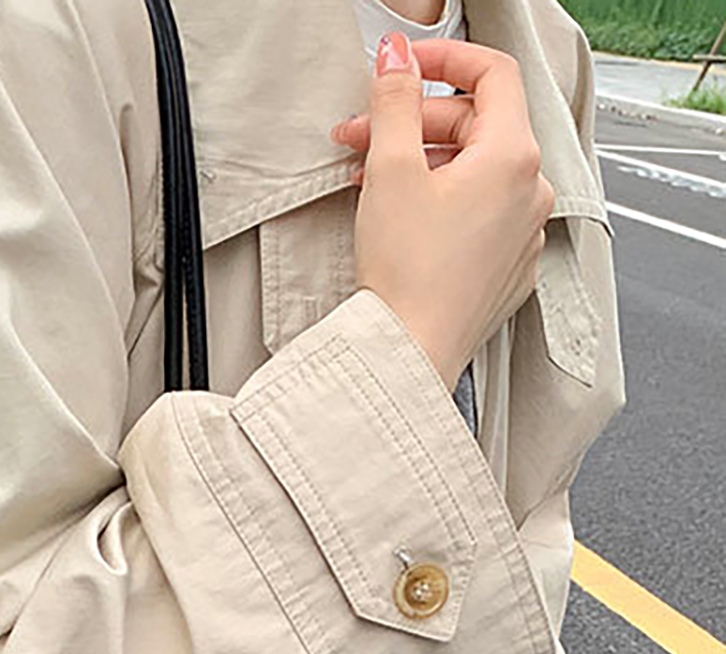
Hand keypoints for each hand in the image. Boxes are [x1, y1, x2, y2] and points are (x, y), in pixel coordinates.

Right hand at [326, 33, 554, 390]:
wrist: (409, 355)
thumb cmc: (406, 276)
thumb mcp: (390, 170)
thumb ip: (395, 101)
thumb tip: (397, 58)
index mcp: (513, 157)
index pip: (493, 74)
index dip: (445, 58)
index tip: (406, 64)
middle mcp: (532, 192)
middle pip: (477, 127)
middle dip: (415, 123)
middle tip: (361, 136)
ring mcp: (524, 234)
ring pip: (476, 174)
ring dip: (423, 165)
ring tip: (372, 183)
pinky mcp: (508, 270)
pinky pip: (479, 217)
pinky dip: (442, 206)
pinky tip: (403, 221)